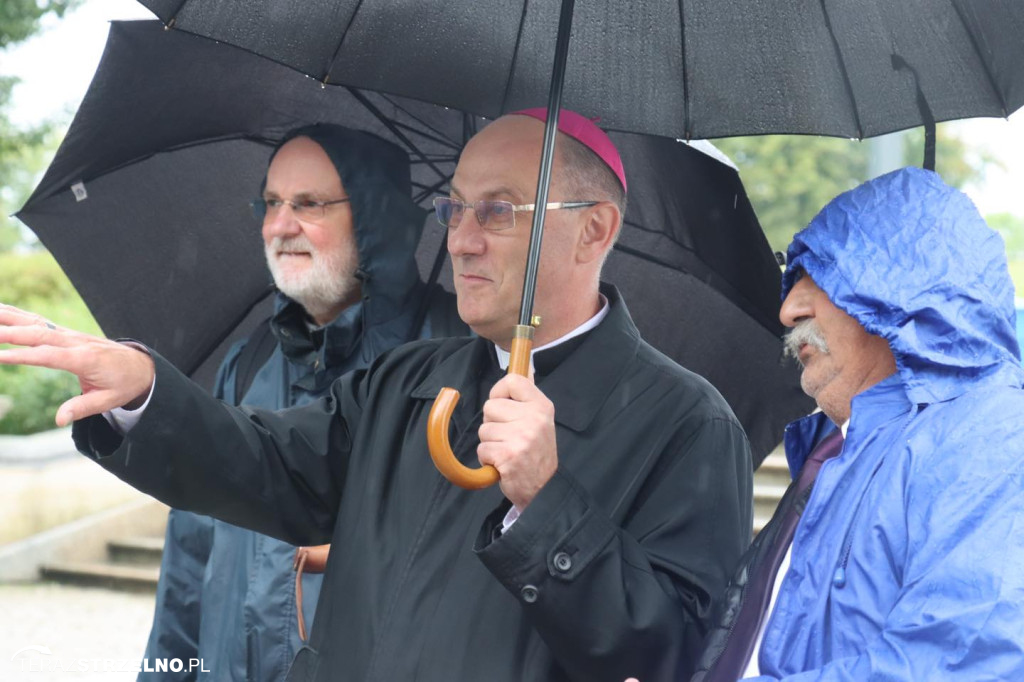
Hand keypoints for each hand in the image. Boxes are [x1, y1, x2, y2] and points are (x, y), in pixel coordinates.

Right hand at [0, 303, 154, 425]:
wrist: (141, 366)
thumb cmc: (124, 384)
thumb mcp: (109, 401)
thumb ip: (82, 408)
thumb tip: (59, 420)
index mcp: (85, 359)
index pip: (49, 355)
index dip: (24, 356)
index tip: (0, 357)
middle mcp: (76, 342)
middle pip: (38, 334)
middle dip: (9, 333)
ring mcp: (70, 335)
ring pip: (36, 322)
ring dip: (9, 317)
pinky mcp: (66, 333)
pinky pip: (39, 321)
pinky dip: (18, 314)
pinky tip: (0, 310)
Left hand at [477, 372, 556, 509]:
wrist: (544, 489)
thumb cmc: (536, 454)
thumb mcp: (540, 421)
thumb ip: (526, 398)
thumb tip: (521, 367)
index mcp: (542, 406)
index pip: (512, 381)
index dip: (499, 391)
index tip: (503, 404)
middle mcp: (534, 419)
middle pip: (490, 406)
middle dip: (493, 424)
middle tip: (509, 437)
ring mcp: (521, 437)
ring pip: (484, 429)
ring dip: (490, 443)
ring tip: (507, 451)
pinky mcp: (508, 455)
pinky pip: (482, 448)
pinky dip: (488, 459)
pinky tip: (503, 464)